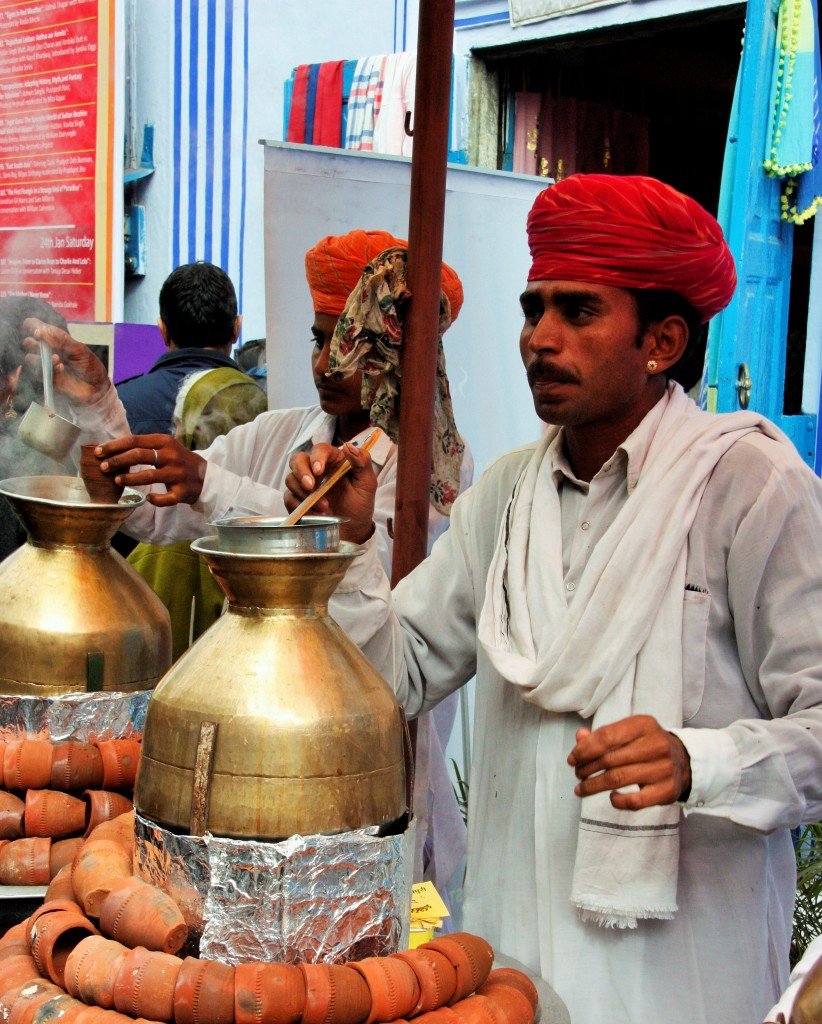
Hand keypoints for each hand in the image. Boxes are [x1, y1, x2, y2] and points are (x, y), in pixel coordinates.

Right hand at [22, 319, 109, 403]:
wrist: (96, 387)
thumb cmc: (90, 366)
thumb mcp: (79, 349)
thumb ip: (62, 340)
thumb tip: (43, 330)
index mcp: (56, 340)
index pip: (37, 328)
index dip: (32, 326)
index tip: (37, 332)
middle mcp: (48, 351)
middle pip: (28, 343)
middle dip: (33, 343)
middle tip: (43, 344)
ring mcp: (47, 365)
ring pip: (29, 358)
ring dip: (41, 357)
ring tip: (57, 359)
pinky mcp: (47, 378)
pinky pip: (38, 373)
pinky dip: (49, 368)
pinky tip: (61, 368)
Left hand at [96, 434, 206, 506]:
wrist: (206, 478)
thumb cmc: (178, 461)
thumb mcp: (165, 447)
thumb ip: (144, 447)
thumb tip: (113, 448)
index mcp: (165, 442)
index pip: (135, 440)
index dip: (115, 446)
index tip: (99, 452)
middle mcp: (172, 456)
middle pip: (140, 455)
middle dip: (118, 461)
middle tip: (103, 467)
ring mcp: (178, 474)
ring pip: (149, 476)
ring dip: (130, 478)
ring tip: (116, 480)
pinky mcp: (182, 491)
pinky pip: (166, 498)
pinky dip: (155, 499)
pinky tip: (147, 499)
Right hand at [285, 441, 376, 543]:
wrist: (353, 529)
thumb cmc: (360, 503)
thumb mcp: (367, 483)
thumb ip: (362, 462)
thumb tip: (348, 446)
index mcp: (333, 460)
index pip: (320, 449)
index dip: (317, 457)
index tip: (319, 471)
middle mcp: (316, 470)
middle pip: (297, 459)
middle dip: (301, 471)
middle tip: (310, 486)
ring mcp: (305, 485)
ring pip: (290, 479)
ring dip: (304, 493)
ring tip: (324, 507)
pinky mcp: (297, 500)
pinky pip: (289, 498)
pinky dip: (299, 505)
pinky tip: (315, 513)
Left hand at [567, 714, 691, 810]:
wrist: (685, 761)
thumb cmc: (647, 745)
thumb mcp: (629, 732)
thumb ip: (603, 734)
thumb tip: (579, 738)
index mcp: (644, 725)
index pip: (606, 736)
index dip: (584, 749)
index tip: (572, 759)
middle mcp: (656, 744)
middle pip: (610, 759)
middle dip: (586, 768)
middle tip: (577, 773)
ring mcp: (663, 769)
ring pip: (618, 779)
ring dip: (594, 785)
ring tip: (582, 788)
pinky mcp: (666, 791)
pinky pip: (635, 801)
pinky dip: (618, 801)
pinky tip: (611, 797)